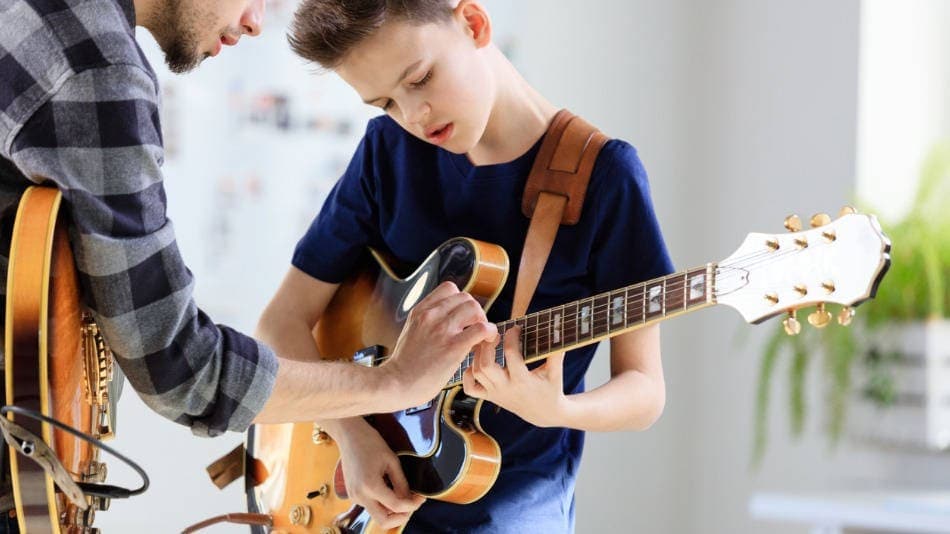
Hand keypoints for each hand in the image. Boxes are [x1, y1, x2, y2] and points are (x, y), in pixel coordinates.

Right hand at [335, 420, 424, 528]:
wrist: (349, 435)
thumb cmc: (370, 442)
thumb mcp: (392, 461)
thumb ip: (402, 484)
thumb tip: (411, 499)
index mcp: (371, 485)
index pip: (396, 506)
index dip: (413, 505)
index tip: (421, 498)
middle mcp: (360, 495)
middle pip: (384, 521)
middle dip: (401, 516)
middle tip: (413, 504)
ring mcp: (354, 496)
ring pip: (377, 515)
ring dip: (392, 511)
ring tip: (403, 496)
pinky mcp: (352, 494)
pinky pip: (370, 506)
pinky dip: (382, 504)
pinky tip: (390, 491)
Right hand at [384, 282, 496, 406]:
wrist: (397, 383)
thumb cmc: (405, 364)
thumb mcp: (411, 330)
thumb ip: (427, 320)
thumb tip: (448, 317)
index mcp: (420, 310)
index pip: (449, 288)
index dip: (461, 301)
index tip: (463, 316)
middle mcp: (431, 315)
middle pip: (466, 298)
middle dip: (474, 312)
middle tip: (474, 328)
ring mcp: (442, 329)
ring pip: (475, 308)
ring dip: (483, 321)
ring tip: (480, 337)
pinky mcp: (453, 346)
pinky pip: (481, 328)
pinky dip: (489, 333)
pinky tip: (486, 342)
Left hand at [462, 326, 567, 427]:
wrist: (544, 413)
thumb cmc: (551, 388)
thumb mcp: (555, 371)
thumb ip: (556, 351)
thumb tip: (558, 328)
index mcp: (522, 380)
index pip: (511, 353)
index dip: (512, 336)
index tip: (516, 327)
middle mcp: (505, 388)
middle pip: (485, 365)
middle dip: (487, 345)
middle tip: (495, 334)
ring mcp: (495, 393)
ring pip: (477, 372)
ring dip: (478, 354)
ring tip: (487, 343)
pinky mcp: (489, 397)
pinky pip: (470, 388)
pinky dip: (468, 374)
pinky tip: (477, 363)